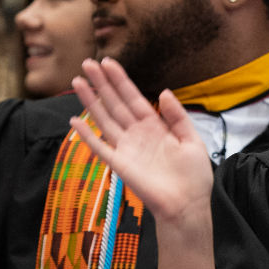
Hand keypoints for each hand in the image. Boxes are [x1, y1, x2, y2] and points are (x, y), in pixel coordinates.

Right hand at [70, 58, 212, 222]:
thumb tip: (164, 91)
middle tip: (87, 63)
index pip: (134, 98)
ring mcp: (127, 148)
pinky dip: (87, 135)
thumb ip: (177, 116)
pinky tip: (74, 121)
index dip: (121, 80)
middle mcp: (137, 134)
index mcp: (155, 126)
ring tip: (77, 82)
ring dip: (90, 101)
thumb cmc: (194, 176)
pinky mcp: (120, 165)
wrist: (188, 205)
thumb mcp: (192, 140)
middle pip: (115, 103)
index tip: (108, 62)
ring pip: (104, 119)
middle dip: (102, 84)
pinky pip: (100, 147)